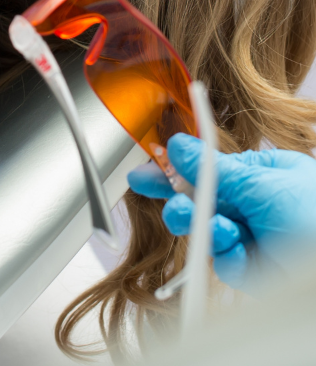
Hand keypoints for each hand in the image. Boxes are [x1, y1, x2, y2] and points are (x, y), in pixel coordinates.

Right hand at [128, 133, 315, 289]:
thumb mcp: (265, 185)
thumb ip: (216, 169)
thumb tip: (178, 145)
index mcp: (268, 172)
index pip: (214, 164)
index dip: (180, 165)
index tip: (148, 167)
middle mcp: (260, 203)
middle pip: (206, 197)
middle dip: (184, 200)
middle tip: (162, 198)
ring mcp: (257, 237)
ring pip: (209, 228)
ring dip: (203, 225)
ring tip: (207, 225)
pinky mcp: (255, 270)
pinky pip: (224, 258)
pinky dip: (224, 254)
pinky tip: (235, 248)